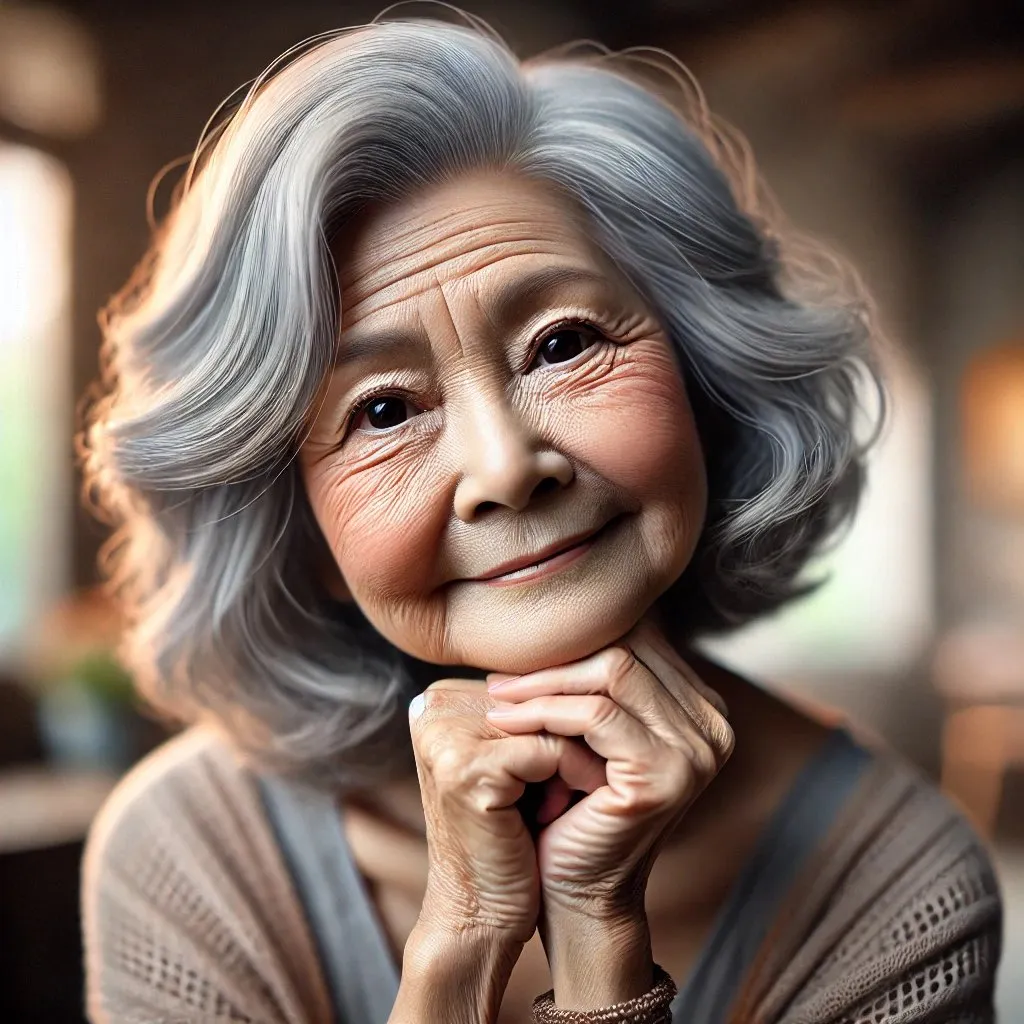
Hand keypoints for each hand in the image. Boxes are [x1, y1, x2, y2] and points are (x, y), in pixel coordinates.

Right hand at [407, 678, 606, 946]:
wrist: (480, 911)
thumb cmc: (509, 834)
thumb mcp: (516, 760)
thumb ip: (533, 711)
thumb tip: (602, 658)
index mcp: (439, 698)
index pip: (531, 679)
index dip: (570, 714)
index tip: (590, 750)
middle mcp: (432, 706)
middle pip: (542, 694)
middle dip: (578, 731)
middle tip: (600, 769)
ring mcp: (445, 734)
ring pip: (552, 718)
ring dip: (584, 753)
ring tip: (590, 786)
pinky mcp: (466, 767)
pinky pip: (551, 749)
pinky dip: (578, 775)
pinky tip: (574, 805)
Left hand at [484, 619, 733, 1005]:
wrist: (578, 894)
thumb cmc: (576, 807)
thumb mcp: (593, 733)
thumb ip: (599, 680)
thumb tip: (558, 606)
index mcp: (702, 707)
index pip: (638, 638)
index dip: (575, 639)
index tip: (516, 654)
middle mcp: (713, 724)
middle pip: (627, 647)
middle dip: (555, 657)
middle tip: (497, 675)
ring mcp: (698, 750)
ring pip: (611, 671)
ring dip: (542, 682)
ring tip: (494, 696)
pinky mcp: (666, 774)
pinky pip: (595, 715)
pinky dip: (543, 712)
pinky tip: (505, 723)